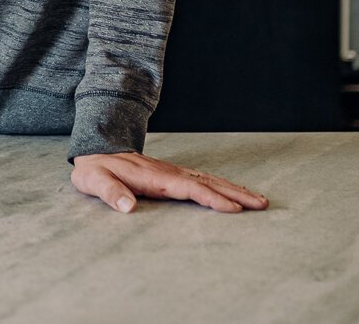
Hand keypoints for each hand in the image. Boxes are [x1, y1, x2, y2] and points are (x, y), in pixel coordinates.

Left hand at [70, 151, 268, 213]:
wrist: (96, 150)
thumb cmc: (96, 169)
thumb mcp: (95, 181)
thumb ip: (110, 193)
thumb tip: (128, 207)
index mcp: (154, 177)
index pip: (189, 188)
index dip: (212, 198)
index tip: (234, 209)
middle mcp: (169, 173)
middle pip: (208, 182)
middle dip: (236, 193)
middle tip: (262, 204)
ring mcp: (173, 172)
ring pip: (210, 180)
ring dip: (235, 189)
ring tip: (259, 200)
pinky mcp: (173, 175)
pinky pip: (203, 180)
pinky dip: (222, 186)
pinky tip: (234, 193)